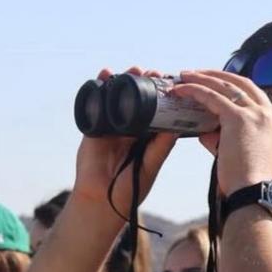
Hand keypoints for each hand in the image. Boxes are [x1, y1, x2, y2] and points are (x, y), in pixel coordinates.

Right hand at [71, 67, 178, 213]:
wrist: (101, 201)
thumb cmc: (129, 189)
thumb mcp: (150, 165)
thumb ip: (161, 147)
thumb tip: (176, 125)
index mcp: (147, 136)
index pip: (156, 109)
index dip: (162, 94)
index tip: (169, 80)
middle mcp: (130, 129)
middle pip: (137, 99)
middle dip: (143, 82)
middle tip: (151, 72)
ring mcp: (111, 127)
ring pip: (117, 98)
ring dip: (123, 81)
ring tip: (132, 70)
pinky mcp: (94, 128)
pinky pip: (96, 104)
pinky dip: (99, 88)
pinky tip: (105, 75)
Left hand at [170, 70, 271, 195]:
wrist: (256, 194)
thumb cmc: (248, 183)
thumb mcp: (240, 155)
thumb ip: (223, 140)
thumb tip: (204, 133)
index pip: (253, 94)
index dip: (232, 86)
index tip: (215, 84)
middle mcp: (268, 113)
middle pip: (240, 82)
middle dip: (216, 75)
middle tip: (196, 73)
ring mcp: (256, 113)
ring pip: (225, 85)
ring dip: (202, 78)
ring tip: (184, 76)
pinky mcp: (238, 118)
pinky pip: (212, 96)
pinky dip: (194, 90)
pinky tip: (180, 90)